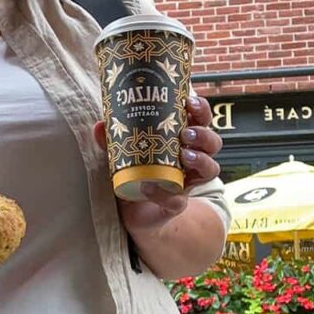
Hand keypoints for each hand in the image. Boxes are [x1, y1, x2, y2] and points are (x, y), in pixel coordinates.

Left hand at [94, 95, 221, 235]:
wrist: (134, 211)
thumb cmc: (135, 173)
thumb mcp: (123, 152)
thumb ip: (112, 139)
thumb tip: (100, 126)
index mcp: (183, 140)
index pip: (201, 120)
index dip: (200, 109)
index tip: (188, 102)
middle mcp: (192, 160)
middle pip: (213, 142)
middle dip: (204, 134)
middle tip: (186, 133)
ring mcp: (188, 182)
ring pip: (211, 169)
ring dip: (201, 160)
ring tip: (185, 155)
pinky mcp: (176, 204)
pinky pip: (178, 201)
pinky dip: (163, 194)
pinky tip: (148, 187)